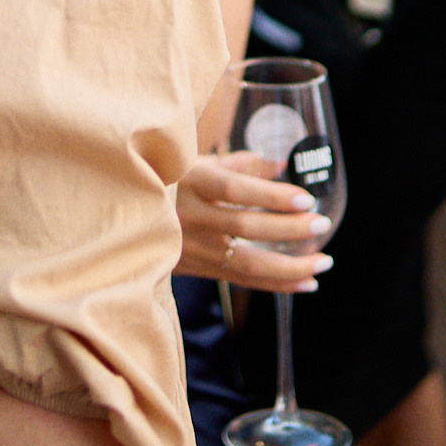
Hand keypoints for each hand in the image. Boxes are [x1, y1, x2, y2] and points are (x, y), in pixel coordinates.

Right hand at [174, 153, 330, 292]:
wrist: (123, 211)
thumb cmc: (169, 178)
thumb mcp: (198, 161)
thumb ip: (242, 163)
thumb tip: (282, 163)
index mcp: (190, 181)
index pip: (235, 190)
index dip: (271, 196)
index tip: (305, 198)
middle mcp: (189, 216)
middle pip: (244, 228)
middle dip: (288, 230)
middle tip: (321, 225)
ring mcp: (191, 246)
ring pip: (245, 264)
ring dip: (289, 267)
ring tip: (322, 263)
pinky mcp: (195, 268)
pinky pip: (240, 281)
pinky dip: (276, 284)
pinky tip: (304, 282)